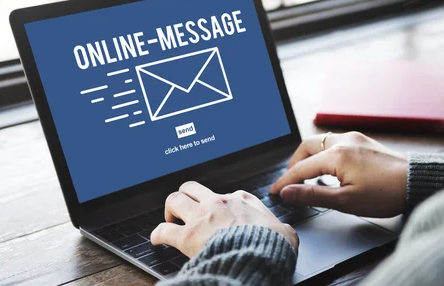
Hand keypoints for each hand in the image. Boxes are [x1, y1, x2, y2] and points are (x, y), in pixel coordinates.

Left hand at [151, 181, 298, 256]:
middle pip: (192, 187)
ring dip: (170, 209)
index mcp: (242, 200)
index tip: (219, 212)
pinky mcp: (188, 236)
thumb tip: (286, 233)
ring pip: (175, 199)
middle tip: (185, 208)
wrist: (259, 255)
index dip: (220, 204)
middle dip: (186, 195)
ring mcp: (201, 217)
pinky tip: (157, 239)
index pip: (226, 194)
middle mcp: (219, 203)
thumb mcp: (284, 232)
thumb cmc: (272, 244)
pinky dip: (158, 234)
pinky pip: (163, 230)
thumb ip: (281, 228)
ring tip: (170, 218)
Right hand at [269, 132, 407, 217]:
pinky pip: (335, 142)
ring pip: (321, 142)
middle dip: (294, 163)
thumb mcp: (345, 201)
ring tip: (306, 176)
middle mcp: (343, 141)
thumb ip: (313, 195)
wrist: (417, 182)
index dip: (285, 181)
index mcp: (336, 155)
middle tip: (290, 181)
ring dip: (309, 157)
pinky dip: (324, 153)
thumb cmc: (386, 194)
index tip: (274, 192)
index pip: (301, 168)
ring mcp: (354, 138)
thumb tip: (288, 192)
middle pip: (307, 147)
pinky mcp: (363, 141)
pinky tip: (328, 168)